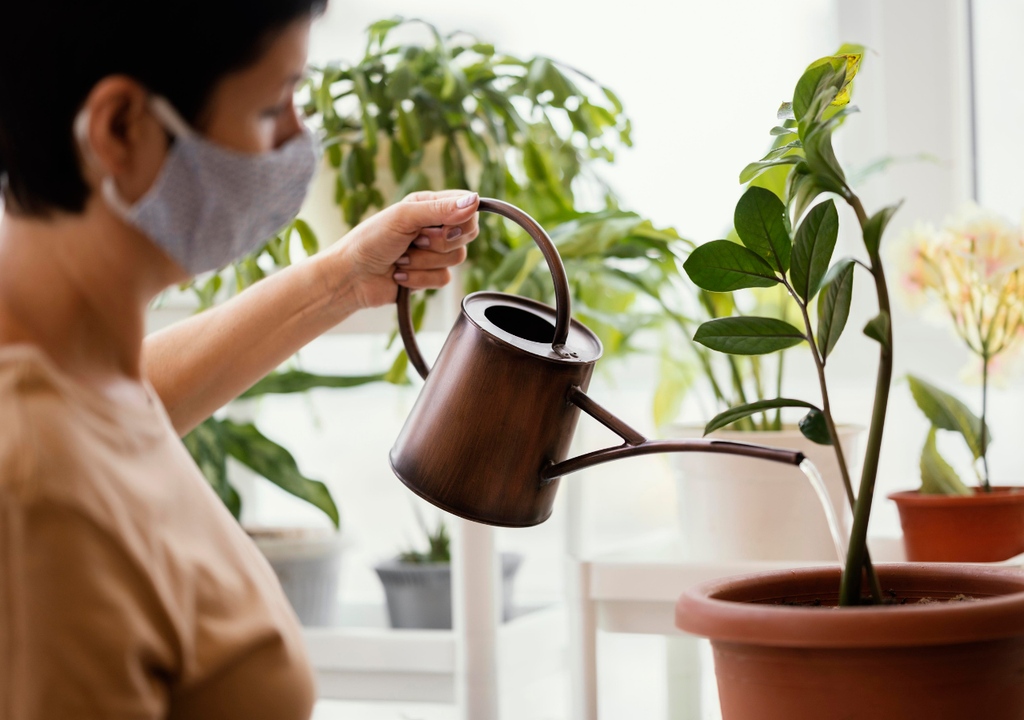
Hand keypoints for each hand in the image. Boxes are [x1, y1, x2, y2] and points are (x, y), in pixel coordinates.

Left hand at [328, 190, 479, 308]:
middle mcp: (435, 227)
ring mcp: (434, 253)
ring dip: (423, 261)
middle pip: (467, 234)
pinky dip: (419, 279)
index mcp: (430, 205)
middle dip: (440, 243)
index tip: (443, 228)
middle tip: (416, 241)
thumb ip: (440, 209)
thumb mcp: (404, 217)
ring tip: (401, 258)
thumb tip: (474, 200)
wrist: (351, 276)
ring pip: (456, 259)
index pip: (468, 207)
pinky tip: (399, 275)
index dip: (463, 220)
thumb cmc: (370, 240)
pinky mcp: (430, 276)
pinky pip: (444, 279)